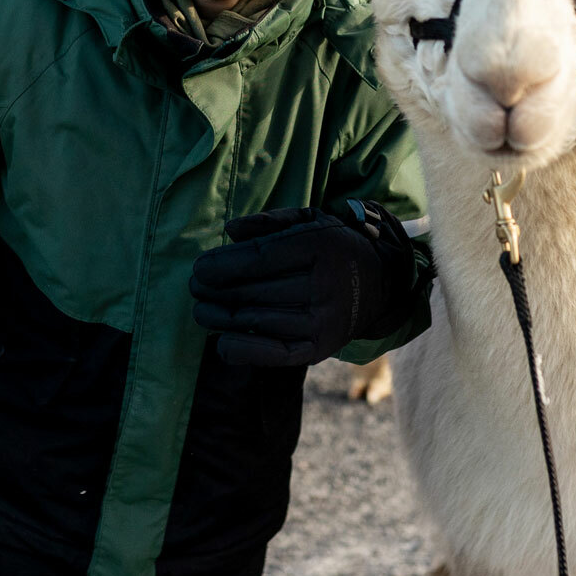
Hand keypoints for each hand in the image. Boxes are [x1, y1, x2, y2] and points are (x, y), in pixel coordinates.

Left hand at [190, 202, 414, 366]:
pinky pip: (276, 354)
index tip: (198, 269)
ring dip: (221, 319)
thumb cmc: (332, 248)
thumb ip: (269, 222)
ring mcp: (324, 319)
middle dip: (216, 292)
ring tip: (202, 312)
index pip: (261, 257)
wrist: (380, 284)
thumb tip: (229, 231)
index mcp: (320, 245)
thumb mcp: (310, 220)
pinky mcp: (321, 347)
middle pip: (255, 291)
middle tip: (195, 290)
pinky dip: (245, 351)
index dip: (223, 265)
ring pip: (260, 321)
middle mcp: (324, 283)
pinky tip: (222, 344)